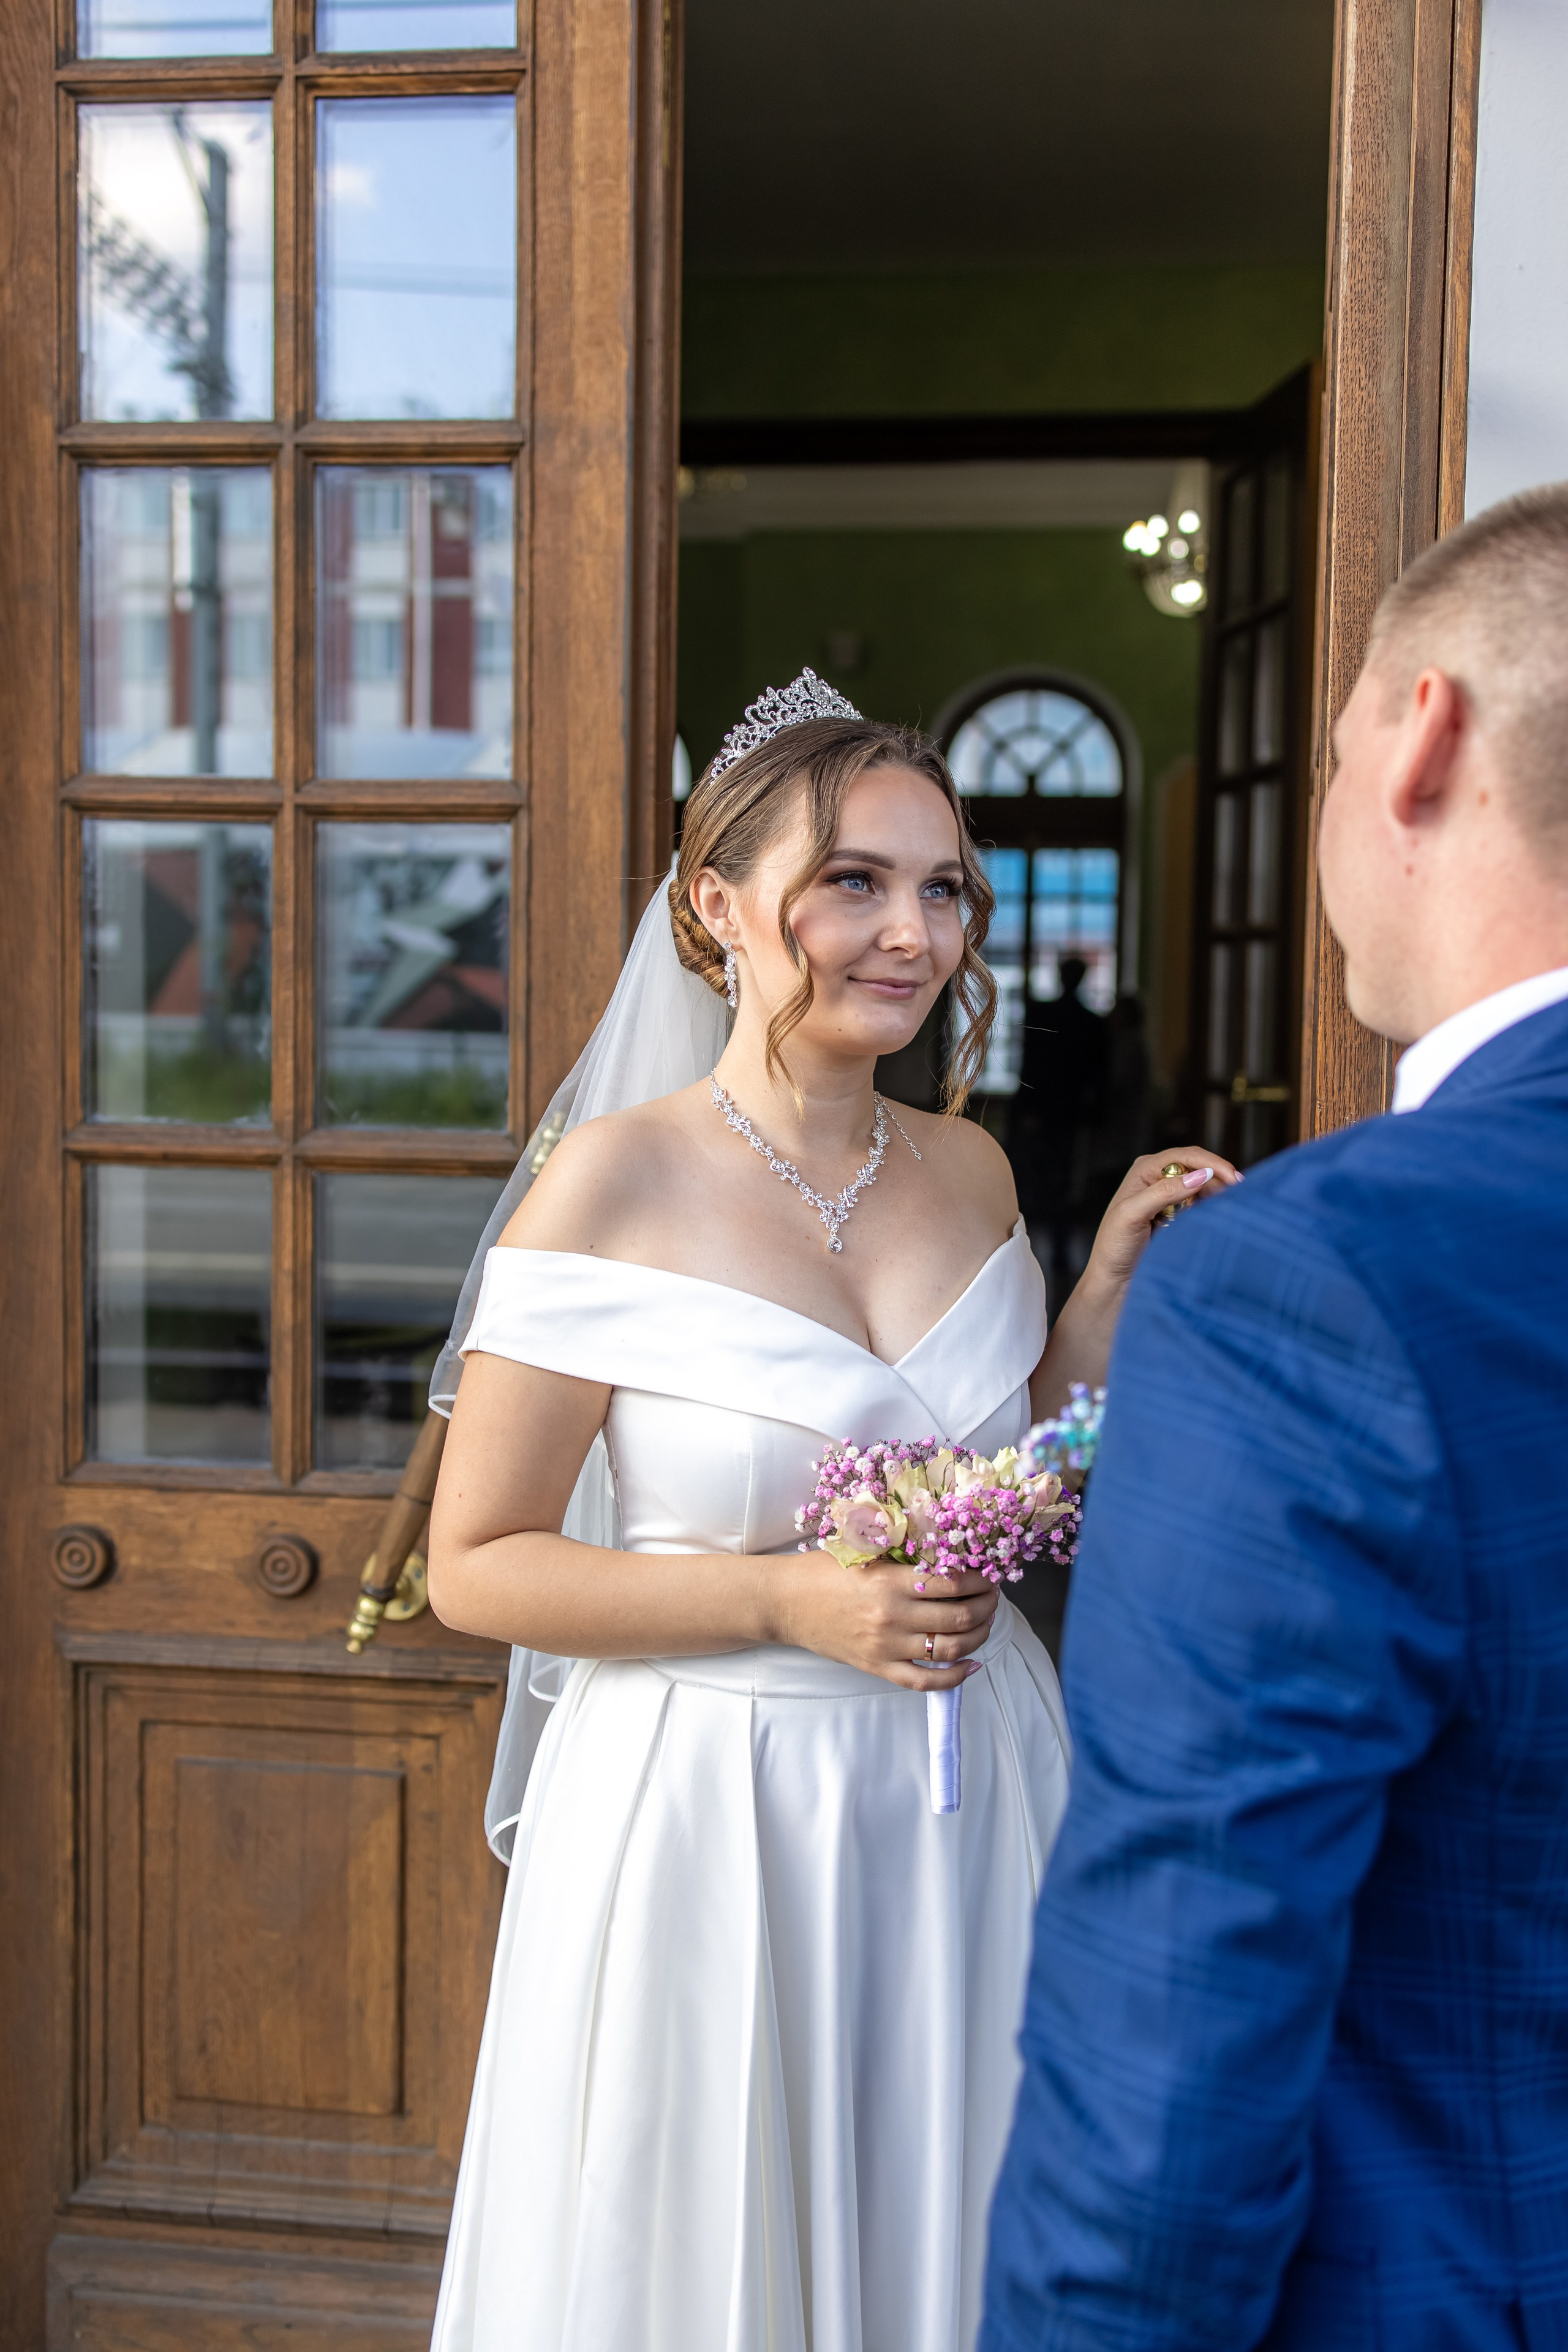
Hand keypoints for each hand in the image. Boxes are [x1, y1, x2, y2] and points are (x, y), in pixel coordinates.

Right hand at [758, 1551, 999, 1690]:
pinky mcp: (877, 1667)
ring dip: (978, 1637)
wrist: (785, 1602)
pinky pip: (925, 1681)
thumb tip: (947, 1552)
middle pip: (960, 1617)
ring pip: (950, 1649)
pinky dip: (954, 1677)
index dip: (980, 1579)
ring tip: (984, 1624)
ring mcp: (886, 1646)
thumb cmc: (822, 1570)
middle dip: (987, 1607)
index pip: (953, 1582)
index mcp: (890, 1580)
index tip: (989, 1574)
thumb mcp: (863, 1550)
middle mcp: (892, 1616)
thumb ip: (902, 1553)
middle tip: (993, 1597)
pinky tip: (971, 1665)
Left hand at [1081, 1147, 1241, 1297]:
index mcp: (1145, 1169)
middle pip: (1199, 1168)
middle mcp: (1158, 1177)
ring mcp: (1170, 1195)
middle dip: (1221, 1178)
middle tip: (1242, 1195)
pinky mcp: (1179, 1214)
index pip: (1185, 1156)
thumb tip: (1201, 1175)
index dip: (1212, 1164)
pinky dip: (1214, 1207)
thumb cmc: (1115, 1247)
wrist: (1115, 1279)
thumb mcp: (1132, 1215)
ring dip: (1219, 1193)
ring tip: (1234, 1206)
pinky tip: (1221, 1214)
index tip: (1235, 1180)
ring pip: (1205, 1186)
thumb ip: (1164, 1192)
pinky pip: (1203, 1203)